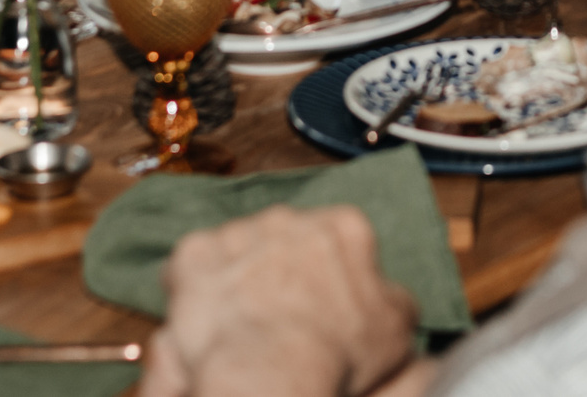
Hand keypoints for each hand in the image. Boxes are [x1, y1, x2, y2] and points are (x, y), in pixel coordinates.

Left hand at [139, 206, 420, 396]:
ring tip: (241, 322)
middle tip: (281, 315)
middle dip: (281, 269)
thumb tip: (389, 299)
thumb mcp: (395, 330)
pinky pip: (191, 265)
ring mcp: (240, 231)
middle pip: (285, 239)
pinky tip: (207, 318)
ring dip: (238, 276)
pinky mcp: (196, 251)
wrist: (274, 369)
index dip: (328, 273)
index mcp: (344, 227)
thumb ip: (393, 300)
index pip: (337, 239)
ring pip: (237, 249)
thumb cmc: (335, 353)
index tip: (322, 300)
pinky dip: (193, 287)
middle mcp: (291, 217)